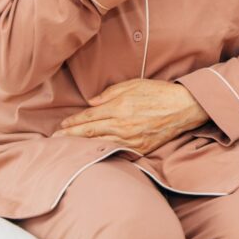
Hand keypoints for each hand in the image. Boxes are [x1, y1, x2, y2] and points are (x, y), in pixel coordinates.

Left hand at [52, 78, 208, 154]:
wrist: (184, 107)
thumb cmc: (159, 92)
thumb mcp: (134, 84)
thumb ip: (109, 93)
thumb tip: (91, 103)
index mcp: (119, 107)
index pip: (89, 117)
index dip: (73, 122)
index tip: (62, 125)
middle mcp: (122, 125)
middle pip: (89, 133)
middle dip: (70, 136)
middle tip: (55, 141)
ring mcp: (131, 139)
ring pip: (100, 145)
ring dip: (82, 147)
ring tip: (68, 149)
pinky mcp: (140, 148)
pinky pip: (117, 152)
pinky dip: (102, 153)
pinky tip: (93, 154)